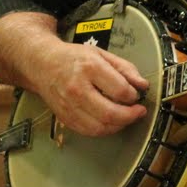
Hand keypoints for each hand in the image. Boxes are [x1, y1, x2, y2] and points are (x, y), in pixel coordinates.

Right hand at [33, 38, 149, 136]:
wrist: (42, 64)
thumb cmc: (73, 58)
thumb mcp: (102, 54)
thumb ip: (125, 68)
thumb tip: (143, 85)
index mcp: (89, 67)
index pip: (119, 90)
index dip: (133, 96)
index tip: (136, 95)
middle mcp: (77, 88)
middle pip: (110, 113)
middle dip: (130, 116)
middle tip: (139, 111)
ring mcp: (69, 105)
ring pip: (100, 127)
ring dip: (119, 125)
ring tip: (126, 117)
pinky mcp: (65, 117)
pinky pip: (89, 132)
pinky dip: (104, 130)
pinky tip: (111, 122)